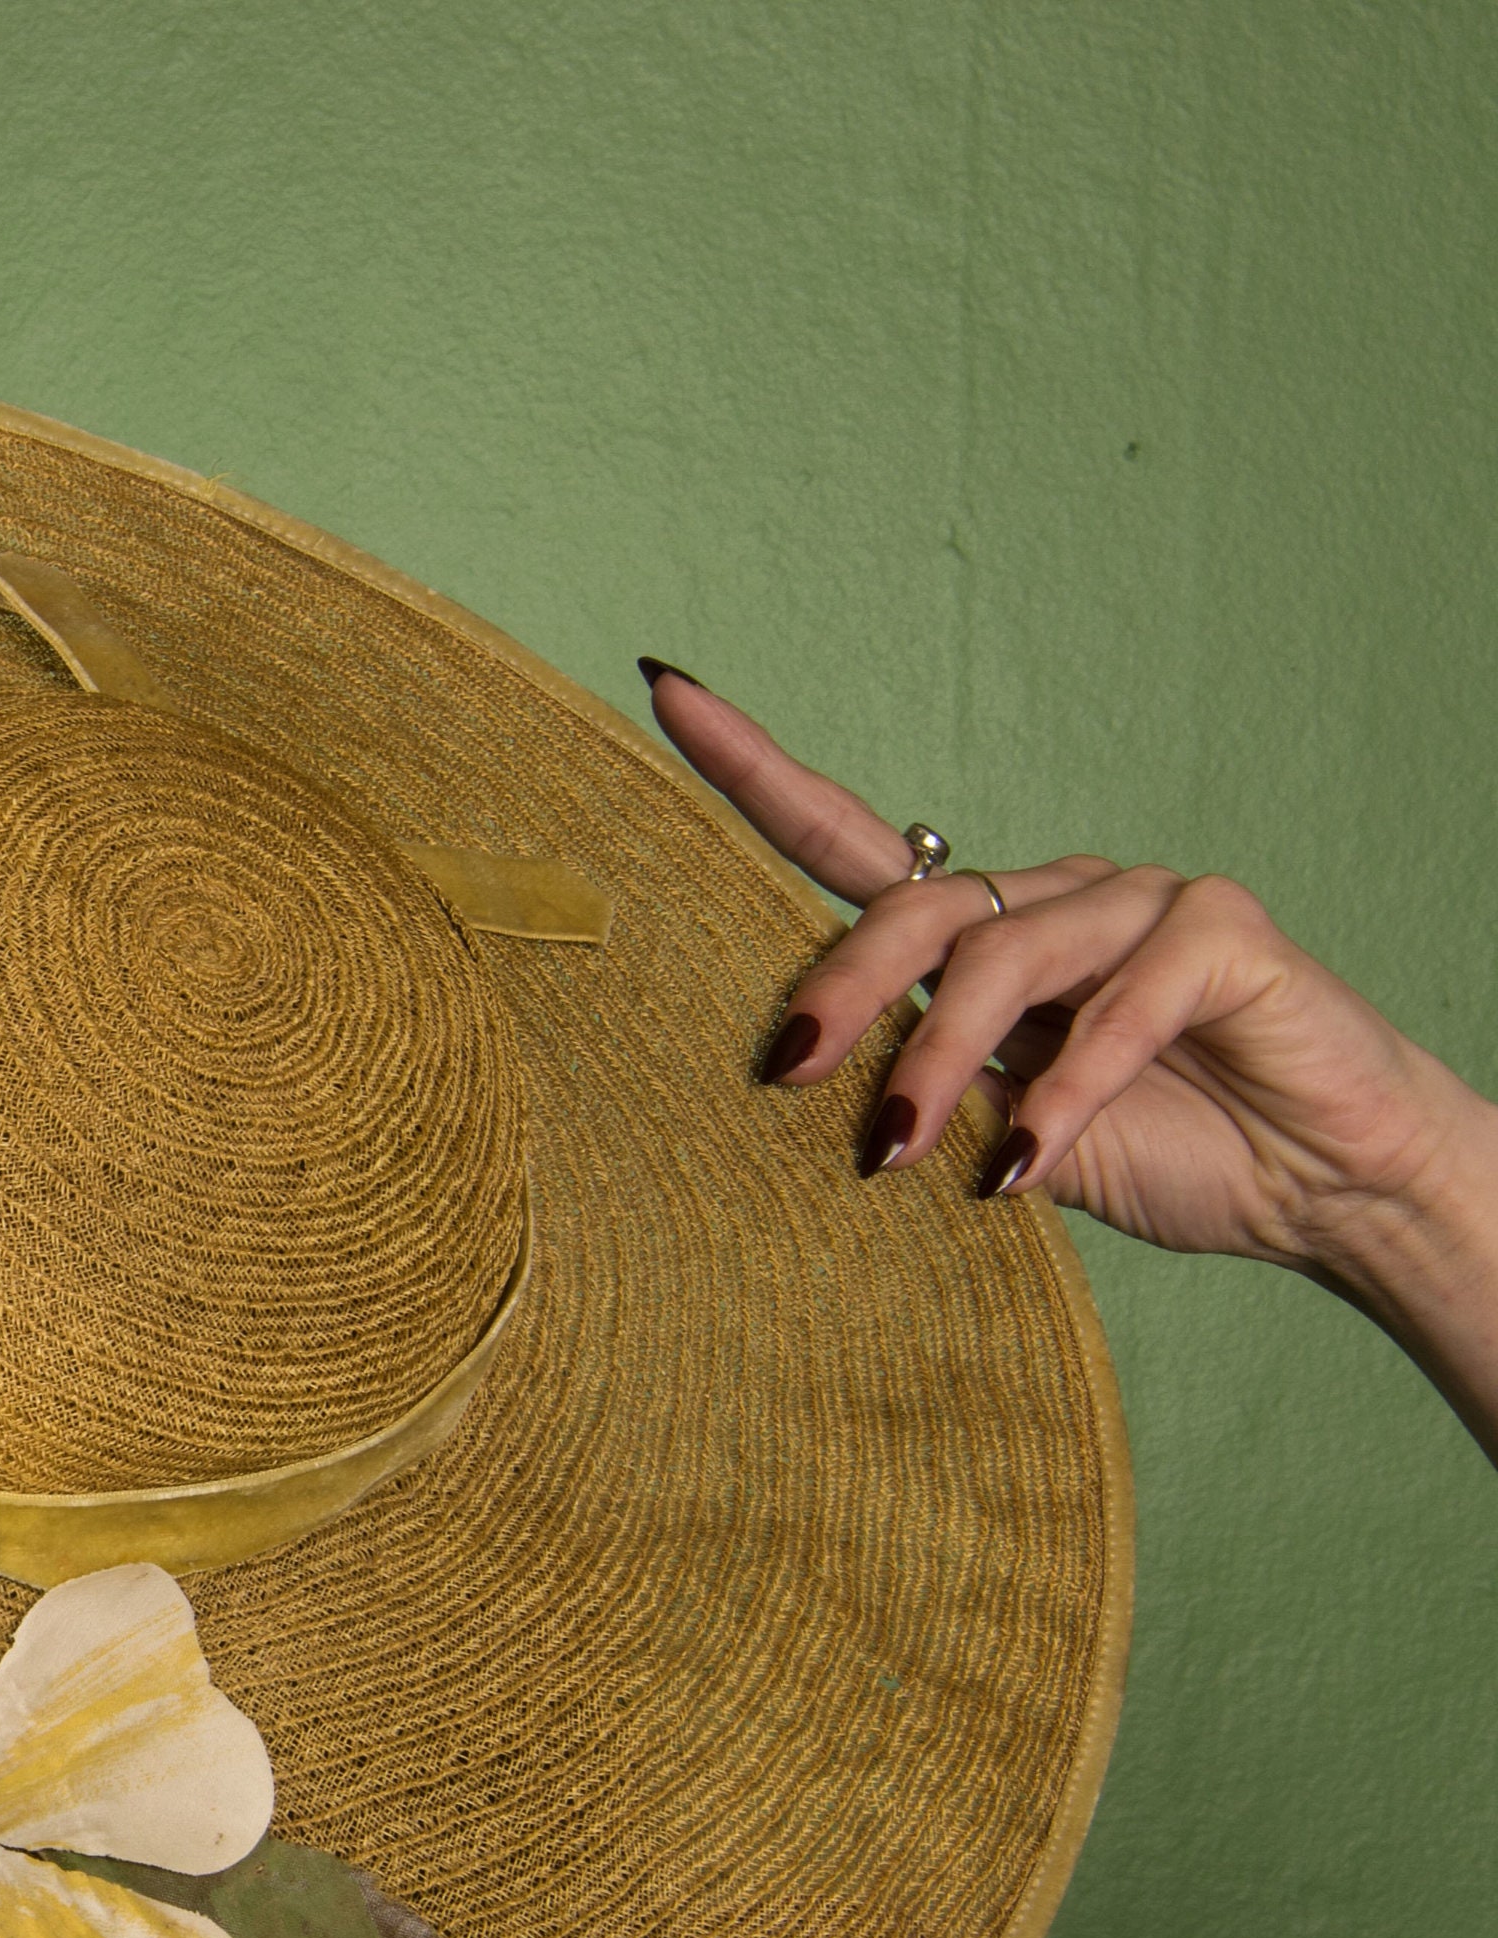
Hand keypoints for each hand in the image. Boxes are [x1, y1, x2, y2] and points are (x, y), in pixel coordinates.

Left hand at [642, 666, 1470, 1272]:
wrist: (1320, 1190)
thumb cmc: (1164, 1154)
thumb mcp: (1001, 1142)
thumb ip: (921, 1101)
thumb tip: (798, 1092)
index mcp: (983, 935)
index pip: (849, 841)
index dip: (757, 772)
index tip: (667, 695)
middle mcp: (1053, 896)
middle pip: (911, 906)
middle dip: (838, 989)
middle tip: (786, 1072)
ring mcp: (1140, 899)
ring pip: (1000, 956)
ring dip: (937, 1059)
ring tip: (900, 1154)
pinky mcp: (1221, 928)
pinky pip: (1118, 1000)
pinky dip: (1066, 1089)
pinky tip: (1028, 1160)